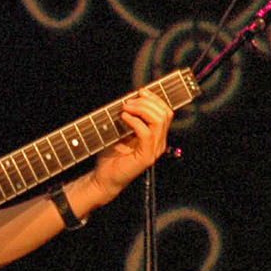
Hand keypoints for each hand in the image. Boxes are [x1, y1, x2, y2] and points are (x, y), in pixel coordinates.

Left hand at [83, 89, 174, 205]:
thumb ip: (131, 119)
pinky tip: (123, 118)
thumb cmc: (111, 157)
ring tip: (125, 108)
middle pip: (165, 114)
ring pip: (158, 121)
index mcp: (156, 137)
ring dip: (141, 109)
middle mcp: (159, 143)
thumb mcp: (122, 132)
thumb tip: (130, 100)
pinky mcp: (145, 157)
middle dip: (147, 102)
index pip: (166, 112)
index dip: (155, 99)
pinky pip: (146, 133)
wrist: (104, 179)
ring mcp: (154, 151)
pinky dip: (134, 121)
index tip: (141, 91)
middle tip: (128, 102)